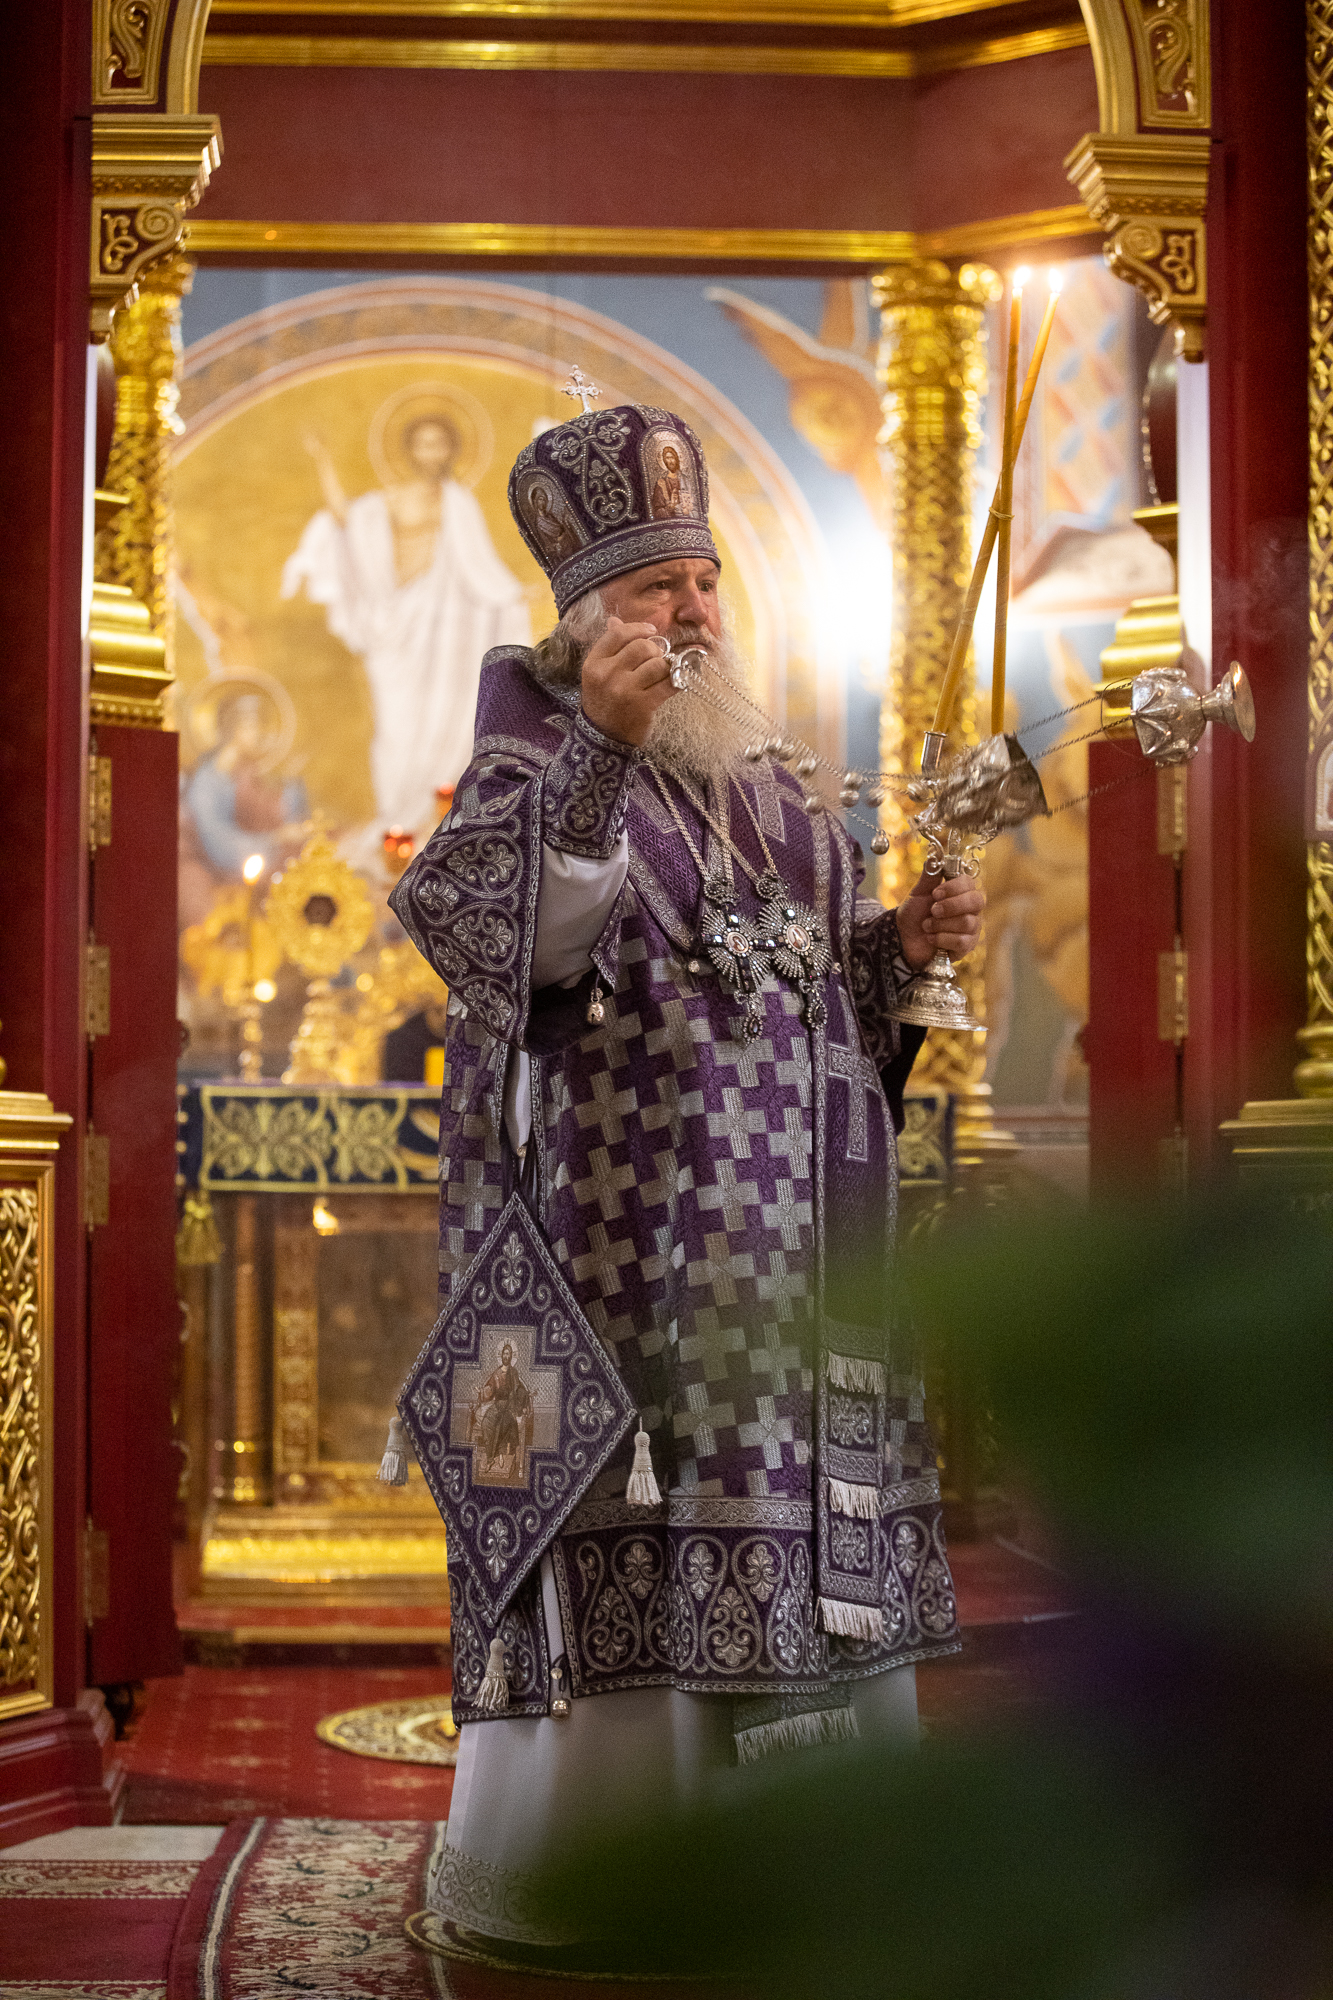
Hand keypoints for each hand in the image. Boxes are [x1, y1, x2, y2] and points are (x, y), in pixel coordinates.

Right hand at [579, 615, 676, 747]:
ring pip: (657, 664)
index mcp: (594, 664)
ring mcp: (626, 690)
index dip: (638, 628)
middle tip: (657, 658)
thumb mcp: (598, 674)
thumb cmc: (603, 703)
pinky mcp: (644, 705)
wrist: (602, 740)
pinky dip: (677, 681)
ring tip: (661, 674)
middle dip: (655, 650)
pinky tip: (675, 682)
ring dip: (665, 667)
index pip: (618, 634)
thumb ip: (608, 647)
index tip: (651, 631)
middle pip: (641, 647)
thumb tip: (615, 620)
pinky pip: (669, 684)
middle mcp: (607, 675)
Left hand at [896, 863, 984, 969]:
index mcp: (961, 892)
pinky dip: (941, 939)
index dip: (954, 887)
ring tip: (926, 926)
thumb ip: (929, 875)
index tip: (935, 893)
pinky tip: (931, 938)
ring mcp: (972, 928)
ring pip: (967, 922)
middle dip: (951, 906)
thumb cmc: (914, 914)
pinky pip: (962, 941)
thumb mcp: (918, 892)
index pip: (970, 883)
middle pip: (977, 901)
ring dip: (941, 924)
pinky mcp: (967, 946)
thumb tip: (934, 854)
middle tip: (933, 910)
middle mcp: (971, 909)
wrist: (903, 940)